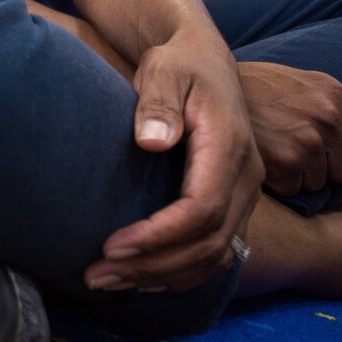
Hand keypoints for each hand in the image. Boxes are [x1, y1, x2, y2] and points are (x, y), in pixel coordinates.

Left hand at [85, 36, 263, 292]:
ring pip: (215, 255)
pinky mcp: (233, 203)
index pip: (201, 209)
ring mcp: (245, 193)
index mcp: (229, 147)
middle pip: (208, 243)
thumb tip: (152, 140)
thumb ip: (158, 102)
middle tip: (96, 274)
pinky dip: (180, 272)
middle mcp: (245, 177)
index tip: (111, 247)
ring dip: (163, 276)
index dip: (158, 236)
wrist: (204, 60)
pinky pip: (216, 251)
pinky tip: (141, 277)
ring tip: (108, 281)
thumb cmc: (179, 64)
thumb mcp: (164, 70)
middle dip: (152, 265)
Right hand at [237, 60, 341, 195]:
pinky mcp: (282, 164)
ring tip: (274, 146)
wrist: (209, 87)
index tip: (334, 150)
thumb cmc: (259, 88)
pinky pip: (293, 190)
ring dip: (298, 173)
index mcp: (336, 96)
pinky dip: (277, 180)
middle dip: (324, 167)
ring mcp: (305, 142)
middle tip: (293, 146)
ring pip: (318, 183)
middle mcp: (326, 118)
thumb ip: (339, 112)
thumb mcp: (306, 83)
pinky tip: (262, 156)